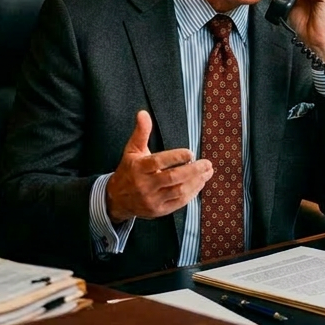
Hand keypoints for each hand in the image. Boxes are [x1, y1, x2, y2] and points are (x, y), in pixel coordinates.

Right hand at [106, 110, 212, 224]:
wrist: (117, 198)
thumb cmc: (129, 170)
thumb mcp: (132, 150)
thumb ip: (141, 132)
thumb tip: (143, 113)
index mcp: (139, 168)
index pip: (159, 162)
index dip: (177, 157)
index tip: (191, 153)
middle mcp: (145, 185)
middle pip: (173, 178)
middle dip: (193, 170)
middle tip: (207, 163)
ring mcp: (151, 200)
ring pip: (178, 191)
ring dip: (196, 182)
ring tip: (207, 172)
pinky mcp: (158, 211)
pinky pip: (178, 203)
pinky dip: (191, 193)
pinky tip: (199, 184)